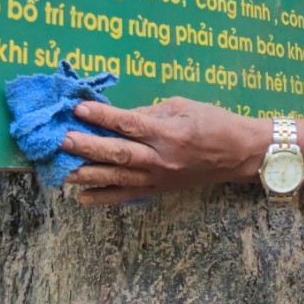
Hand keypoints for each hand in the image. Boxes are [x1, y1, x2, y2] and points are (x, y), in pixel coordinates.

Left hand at [62, 98, 263, 204]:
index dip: (103, 116)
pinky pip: (128, 195)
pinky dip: (105, 197)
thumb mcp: (184, 106)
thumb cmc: (215, 122)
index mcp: (168, 133)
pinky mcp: (160, 189)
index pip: (129, 124)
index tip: (79, 109)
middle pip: (119, 153)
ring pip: (119, 177)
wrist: (240, 154)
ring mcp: (159, 178)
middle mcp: (161, 158)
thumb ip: (151, 112)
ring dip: (89, 174)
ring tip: (64, 170)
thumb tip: (120, 118)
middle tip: (64, 140)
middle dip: (89, 147)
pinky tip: (82, 197)